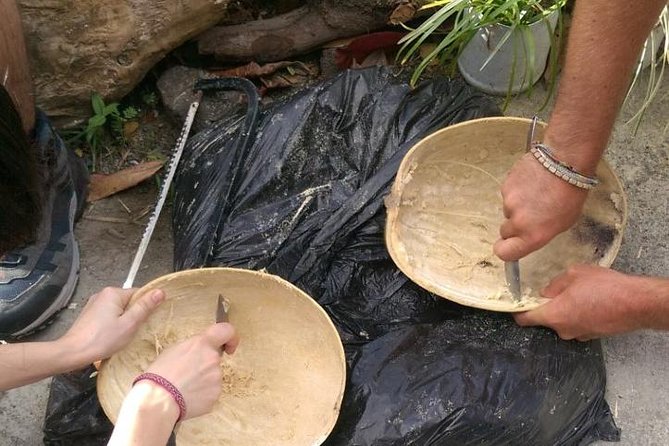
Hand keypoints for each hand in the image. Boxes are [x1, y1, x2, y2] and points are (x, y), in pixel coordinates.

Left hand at [60, 287, 164, 365]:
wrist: (73, 353)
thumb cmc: (101, 340)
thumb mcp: (129, 324)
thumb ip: (145, 307)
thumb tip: (160, 292)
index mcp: (113, 293)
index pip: (139, 294)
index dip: (145, 307)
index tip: (147, 320)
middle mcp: (103, 294)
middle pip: (128, 301)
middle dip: (133, 315)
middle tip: (134, 330)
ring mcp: (94, 304)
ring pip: (118, 309)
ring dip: (123, 321)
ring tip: (122, 335)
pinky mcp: (90, 315)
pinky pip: (109, 315)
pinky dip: (113, 324)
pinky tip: (112, 336)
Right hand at [145, 323, 238, 419]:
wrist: (158, 400)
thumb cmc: (160, 374)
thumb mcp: (174, 350)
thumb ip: (194, 347)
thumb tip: (200, 351)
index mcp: (203, 344)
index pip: (227, 331)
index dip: (231, 337)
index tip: (228, 346)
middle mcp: (213, 359)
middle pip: (215, 359)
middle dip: (205, 365)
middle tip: (187, 374)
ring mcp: (216, 378)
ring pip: (213, 377)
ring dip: (203, 381)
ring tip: (184, 387)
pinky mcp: (216, 396)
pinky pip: (211, 392)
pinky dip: (202, 395)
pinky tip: (187, 397)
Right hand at [494, 153, 587, 260]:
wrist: (564, 162)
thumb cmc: (570, 193)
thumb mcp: (563, 223)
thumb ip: (540, 233)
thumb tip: (529, 234)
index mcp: (533, 235)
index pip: (504, 253)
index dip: (505, 250)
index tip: (508, 246)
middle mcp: (517, 222)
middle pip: (505, 231)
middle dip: (514, 226)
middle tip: (530, 215)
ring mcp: (509, 202)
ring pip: (508, 210)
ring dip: (518, 206)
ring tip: (536, 194)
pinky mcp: (505, 186)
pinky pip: (508, 194)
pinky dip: (517, 191)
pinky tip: (532, 184)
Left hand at [514, 265, 651, 339]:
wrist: (638, 303)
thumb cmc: (606, 287)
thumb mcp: (573, 275)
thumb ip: (554, 285)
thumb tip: (546, 292)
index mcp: (554, 316)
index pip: (525, 320)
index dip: (517, 311)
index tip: (514, 304)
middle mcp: (564, 330)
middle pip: (544, 319)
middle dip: (547, 305)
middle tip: (555, 290)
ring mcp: (579, 335)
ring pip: (562, 321)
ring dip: (564, 309)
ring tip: (578, 293)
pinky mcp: (592, 335)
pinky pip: (577, 323)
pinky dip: (578, 314)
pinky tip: (589, 301)